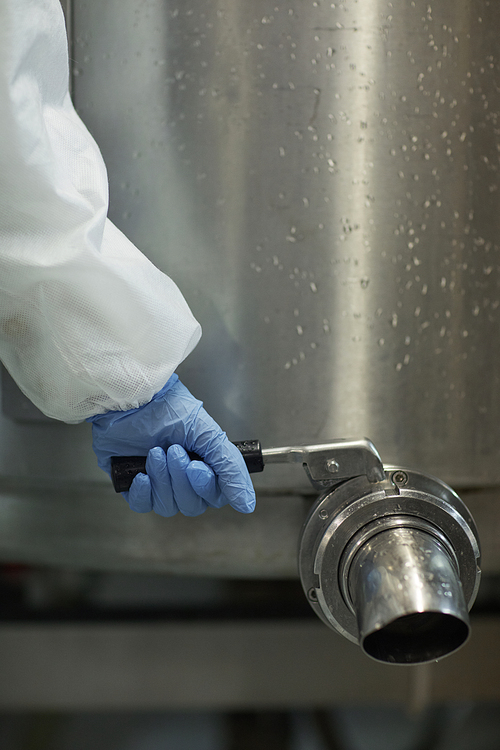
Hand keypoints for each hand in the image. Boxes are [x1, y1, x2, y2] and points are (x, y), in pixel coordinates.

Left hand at [89, 375, 255, 516]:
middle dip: (181, 479)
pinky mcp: (132, 483)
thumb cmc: (168, 408)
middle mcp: (182, 476)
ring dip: (163, 480)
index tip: (196, 467)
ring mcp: (158, 481)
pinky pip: (142, 505)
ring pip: (167, 505)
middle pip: (191, 504)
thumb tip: (247, 504)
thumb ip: (231, 468)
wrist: (131, 400)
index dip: (206, 487)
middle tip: (173, 450)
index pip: (214, 496)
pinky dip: (143, 492)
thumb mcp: (209, 434)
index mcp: (204, 464)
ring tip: (155, 452)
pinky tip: (141, 473)